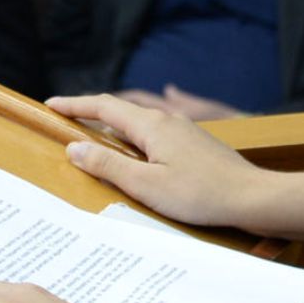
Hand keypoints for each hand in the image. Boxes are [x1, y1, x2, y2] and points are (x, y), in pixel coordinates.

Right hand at [49, 91, 274, 229]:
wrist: (252, 197)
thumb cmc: (201, 195)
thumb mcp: (147, 185)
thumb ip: (109, 166)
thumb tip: (75, 148)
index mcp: (152, 126)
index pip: (103, 107)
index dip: (75, 105)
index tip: (50, 106)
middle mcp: (167, 120)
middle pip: (120, 110)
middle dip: (90, 112)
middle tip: (65, 119)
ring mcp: (184, 131)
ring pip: (139, 123)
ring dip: (113, 126)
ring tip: (93, 137)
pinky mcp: (195, 144)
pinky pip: (154, 134)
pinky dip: (133, 138)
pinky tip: (134, 155)